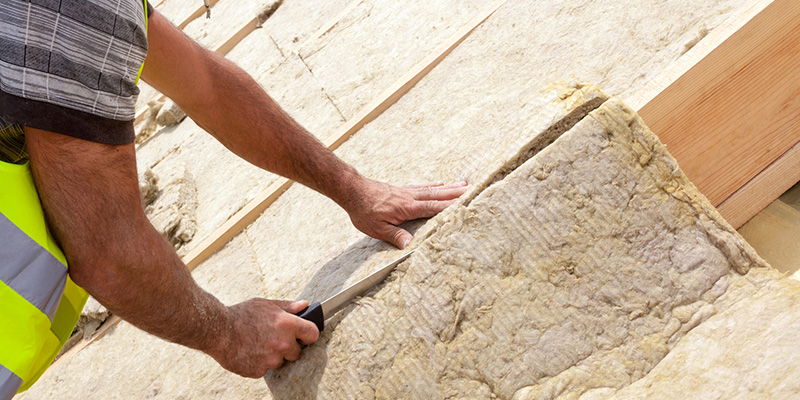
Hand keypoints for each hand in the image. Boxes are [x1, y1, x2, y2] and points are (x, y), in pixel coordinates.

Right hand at [209, 299, 318, 376]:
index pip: (312, 334)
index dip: (308, 334)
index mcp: (287, 324)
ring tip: (257, 344)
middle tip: (273, 339)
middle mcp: (283, 343)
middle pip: (297, 352)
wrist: (217, 331)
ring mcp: (271, 359)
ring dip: (273, 356)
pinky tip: (250, 352)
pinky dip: (259, 363)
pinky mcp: (259, 371)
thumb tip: (304, 305)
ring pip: (280, 361)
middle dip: (288, 347)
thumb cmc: (240, 315)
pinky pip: (265, 369)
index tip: (303, 335)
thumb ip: (287, 306)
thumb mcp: (265, 304)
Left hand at [345, 180, 468, 248]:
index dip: (449, 207)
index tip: (466, 204)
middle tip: (473, 191)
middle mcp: (410, 197)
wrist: (352, 190)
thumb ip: (395, 236)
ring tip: (464, 185)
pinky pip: (421, 186)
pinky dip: (433, 186)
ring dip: (449, 188)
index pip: (433, 208)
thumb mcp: (377, 229)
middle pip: (437, 196)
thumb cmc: (363, 211)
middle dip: (456, 194)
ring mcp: (406, 192)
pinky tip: (440, 183)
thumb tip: (411, 246)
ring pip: (432, 190)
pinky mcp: (401, 190)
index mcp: (407, 208)